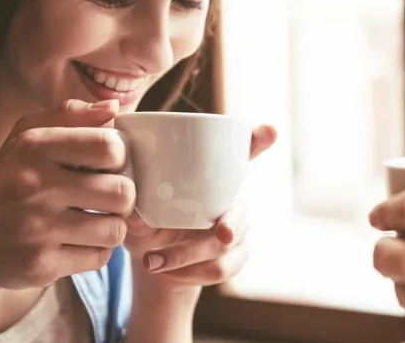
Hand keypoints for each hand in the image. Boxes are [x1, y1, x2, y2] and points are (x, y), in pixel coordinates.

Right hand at [0, 99, 133, 289]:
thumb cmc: (7, 185)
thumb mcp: (26, 139)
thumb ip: (70, 116)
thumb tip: (113, 108)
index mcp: (35, 147)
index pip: (109, 146)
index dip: (119, 158)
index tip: (107, 167)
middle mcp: (35, 185)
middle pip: (122, 192)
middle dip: (122, 198)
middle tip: (106, 200)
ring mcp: (37, 227)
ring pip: (115, 229)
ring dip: (112, 228)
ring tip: (95, 222)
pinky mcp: (40, 264)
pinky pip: (99, 258)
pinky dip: (96, 253)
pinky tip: (78, 244)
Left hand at [123, 124, 276, 287]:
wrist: (153, 257)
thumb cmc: (147, 218)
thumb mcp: (134, 207)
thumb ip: (134, 205)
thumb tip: (134, 205)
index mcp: (213, 174)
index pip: (244, 151)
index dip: (260, 138)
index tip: (271, 129)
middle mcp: (231, 197)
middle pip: (239, 209)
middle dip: (233, 221)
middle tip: (222, 232)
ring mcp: (238, 229)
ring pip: (227, 245)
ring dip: (188, 256)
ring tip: (151, 262)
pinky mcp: (235, 258)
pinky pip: (223, 269)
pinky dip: (191, 274)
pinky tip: (166, 272)